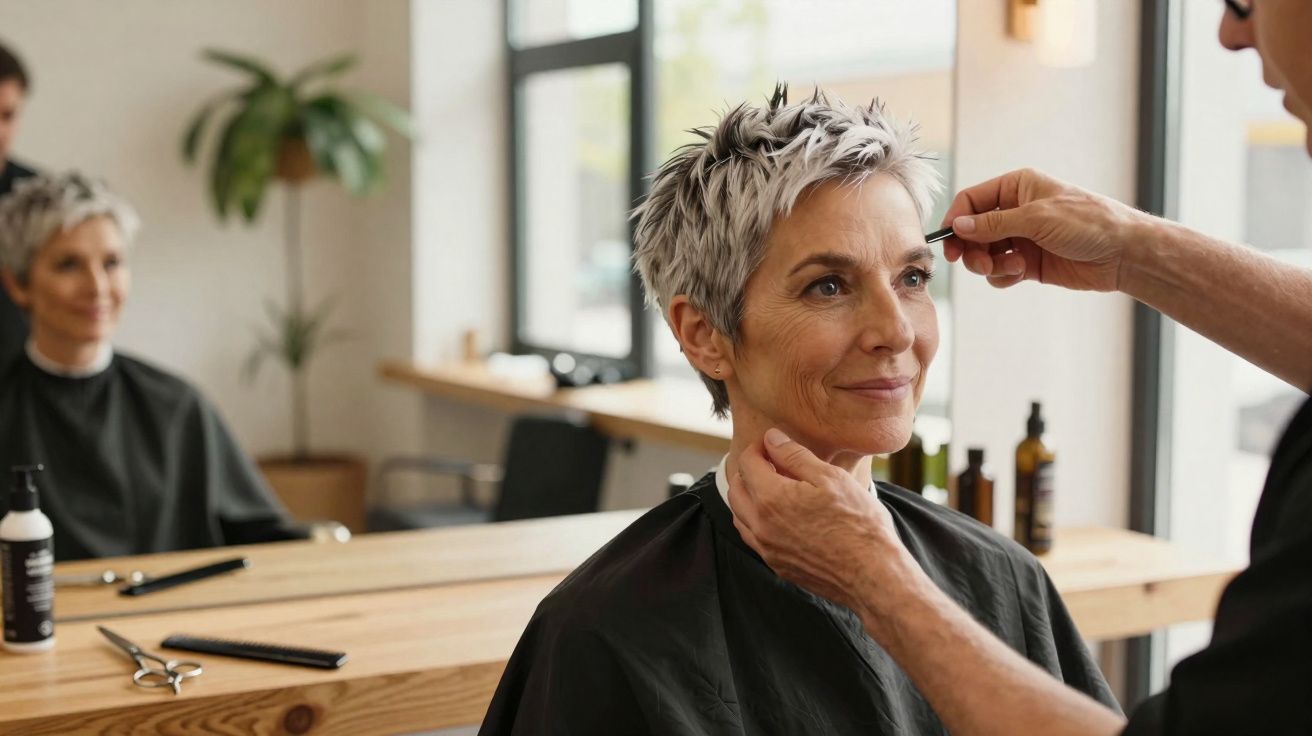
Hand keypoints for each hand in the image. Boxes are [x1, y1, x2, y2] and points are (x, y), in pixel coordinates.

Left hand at [727, 429, 911, 615]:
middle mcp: (761, 525)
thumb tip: (772, 439)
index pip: (747, 464)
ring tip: (772, 486)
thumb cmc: (858, 524)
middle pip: (736, 489)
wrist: (872, 574)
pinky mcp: (777, 565)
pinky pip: (752, 538)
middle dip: (747, 471)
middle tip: (770, 462)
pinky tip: (777, 516)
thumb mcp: (830, 478)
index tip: (771, 443)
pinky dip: (755, 521)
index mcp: (771, 499)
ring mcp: (767, 549)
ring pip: (739, 516)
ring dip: (748, 497)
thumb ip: (795, 456)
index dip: (757, 448)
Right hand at [942, 168, 1152, 291]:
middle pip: (973, 230)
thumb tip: (957, 226)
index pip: (972, 200)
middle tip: (975, 263)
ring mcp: (1022, 238)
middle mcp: (1016, 211)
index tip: (949, 241)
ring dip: (989, 264)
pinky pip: (999, 271)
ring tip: (1010, 268)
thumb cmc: (1088, 223)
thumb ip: (993, 224)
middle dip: (971, 248)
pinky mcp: (1028, 263)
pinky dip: (1002, 276)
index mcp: (1017, 187)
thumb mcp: (1037, 218)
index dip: (956, 220)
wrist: (1123, 253)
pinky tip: (1019, 273)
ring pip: (984, 253)